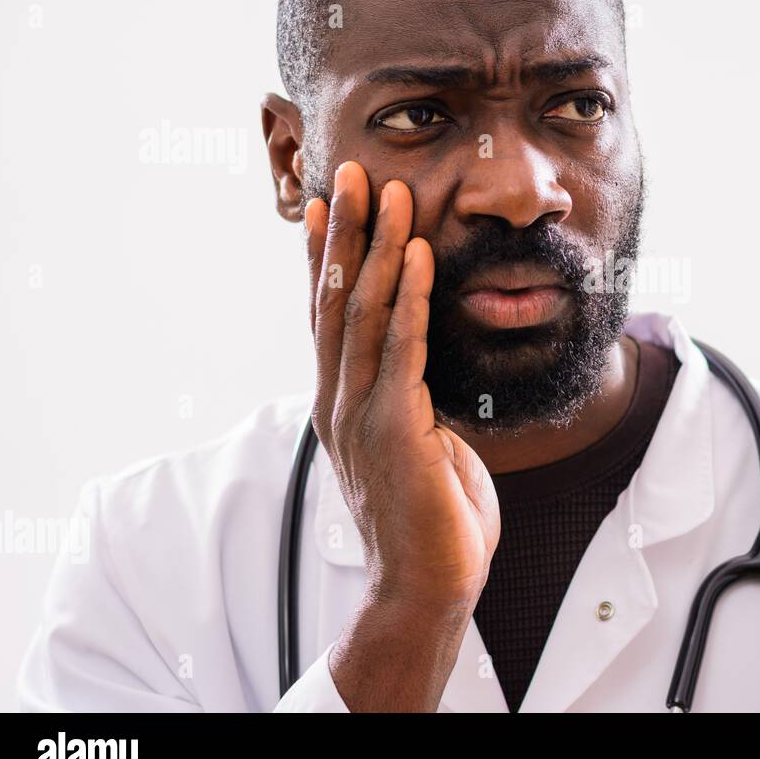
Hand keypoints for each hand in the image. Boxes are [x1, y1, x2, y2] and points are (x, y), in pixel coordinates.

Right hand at [304, 161, 499, 610]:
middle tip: (349, 172)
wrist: (428, 586)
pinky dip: (408, 298)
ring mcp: (362, 415)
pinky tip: (418, 255)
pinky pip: (402, 350)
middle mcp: (340, 402)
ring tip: (386, 192)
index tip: (330, 205)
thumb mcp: (417, 444)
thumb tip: (417, 372)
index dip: (328, 258)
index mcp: (342, 404)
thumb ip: (407, 401)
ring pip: (362, 314)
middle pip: (334, 301)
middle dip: (345, 233)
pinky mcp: (395, 430)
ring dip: (376, 248)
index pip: (328, 317)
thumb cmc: (431, 518)